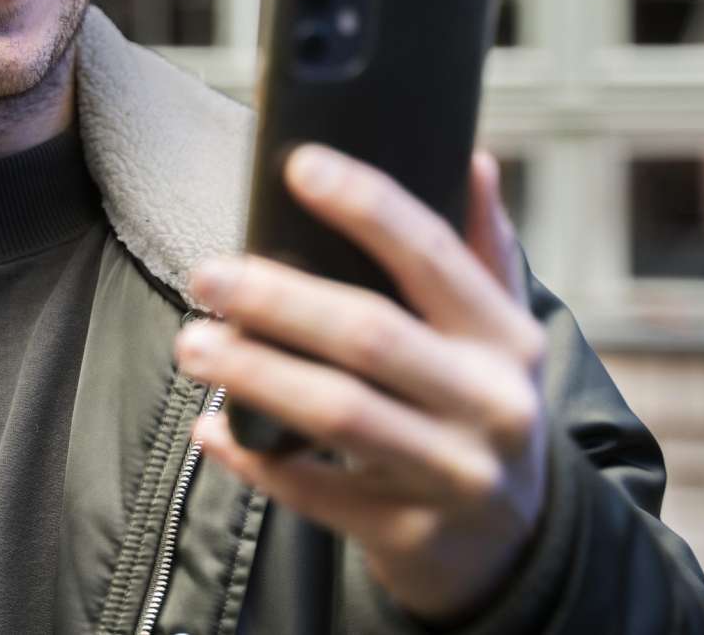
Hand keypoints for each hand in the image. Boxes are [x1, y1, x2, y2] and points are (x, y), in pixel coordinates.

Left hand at [173, 145, 548, 623]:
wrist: (512, 546)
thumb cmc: (481, 408)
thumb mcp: (500, 334)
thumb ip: (483, 249)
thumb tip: (470, 157)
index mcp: (507, 338)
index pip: (434, 255)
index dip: (367, 206)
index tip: (298, 166)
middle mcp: (491, 404)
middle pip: (371, 336)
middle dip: (279, 299)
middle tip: (206, 274)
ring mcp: (451, 476)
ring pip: (338, 415)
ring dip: (255, 374)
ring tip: (191, 344)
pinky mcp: (408, 534)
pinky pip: (314, 494)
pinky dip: (255, 459)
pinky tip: (210, 428)